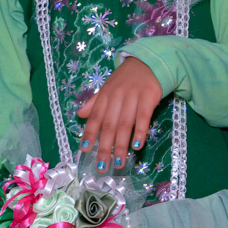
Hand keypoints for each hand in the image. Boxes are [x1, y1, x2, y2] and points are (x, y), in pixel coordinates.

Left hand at [77, 56, 162, 173]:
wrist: (148, 61)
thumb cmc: (126, 79)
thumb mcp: (108, 87)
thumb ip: (95, 102)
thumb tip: (79, 115)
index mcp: (105, 95)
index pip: (95, 117)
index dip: (89, 134)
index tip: (84, 150)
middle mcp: (117, 96)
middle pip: (109, 125)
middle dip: (104, 147)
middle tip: (102, 166)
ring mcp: (133, 96)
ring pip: (125, 124)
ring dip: (121, 145)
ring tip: (118, 162)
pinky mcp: (149, 97)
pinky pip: (143, 117)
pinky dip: (140, 132)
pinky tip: (137, 145)